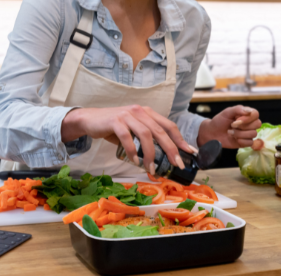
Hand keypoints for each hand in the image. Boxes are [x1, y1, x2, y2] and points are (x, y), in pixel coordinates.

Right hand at [61, 105, 197, 173]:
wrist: (90, 120)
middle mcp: (140, 111)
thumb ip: (146, 139)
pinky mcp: (115, 120)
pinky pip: (127, 137)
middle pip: (161, 131)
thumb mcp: (133, 130)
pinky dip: (132, 151)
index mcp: (147, 113)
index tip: (189, 153)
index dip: (180, 139)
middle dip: (171, 149)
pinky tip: (135, 161)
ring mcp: (127, 115)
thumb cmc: (113, 128)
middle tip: (176, 165)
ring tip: (151, 168)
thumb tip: (162, 159)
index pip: (169, 126)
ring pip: (146, 134)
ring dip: (151, 154)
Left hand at [197, 105, 260, 147]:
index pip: (256, 114)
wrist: (212, 133)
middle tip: (232, 125)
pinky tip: (234, 139)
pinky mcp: (246, 142)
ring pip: (253, 134)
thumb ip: (238, 109)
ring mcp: (248, 133)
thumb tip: (249, 111)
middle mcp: (249, 123)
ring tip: (230, 132)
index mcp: (246, 114)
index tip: (236, 119)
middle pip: (257, 124)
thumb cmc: (219, 121)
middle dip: (243, 126)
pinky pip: (250, 143)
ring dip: (239, 134)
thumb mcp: (226, 112)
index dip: (248, 118)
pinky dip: (241, 141)